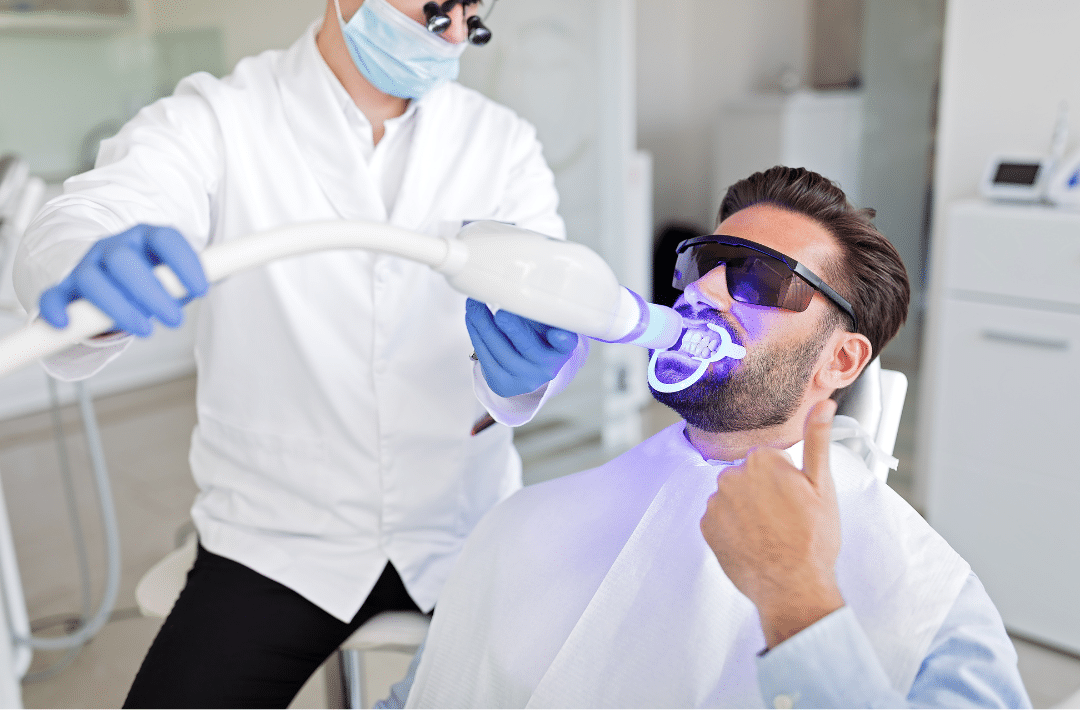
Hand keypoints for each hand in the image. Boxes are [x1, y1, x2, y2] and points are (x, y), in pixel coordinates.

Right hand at [39, 224, 207, 337]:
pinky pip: (55, 295)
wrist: (111, 275)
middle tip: (176, 321)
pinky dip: (57, 309)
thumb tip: (229, 270)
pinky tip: (68, 324)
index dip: (185, 262)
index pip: (166, 239)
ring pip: (92, 279)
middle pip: (126, 261)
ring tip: (145, 330)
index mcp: (147, 238)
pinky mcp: (66, 289)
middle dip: (152, 292)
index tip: (203, 289)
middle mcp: (115, 247)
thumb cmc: (153, 276)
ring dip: (118, 306)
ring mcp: (88, 266)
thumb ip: (202, 273)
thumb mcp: (178, 273)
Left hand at [465, 297, 577, 397]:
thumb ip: (538, 307)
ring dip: (484, 325)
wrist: (527, 367)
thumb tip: (514, 279)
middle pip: (529, 348)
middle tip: (502, 312)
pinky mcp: (502, 383)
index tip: (557, 332)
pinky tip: (472, 317)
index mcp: (562, 349)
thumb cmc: (538, 336)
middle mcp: (547, 366)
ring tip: (475, 305)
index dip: (562, 339)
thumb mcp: (546, 322)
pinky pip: (486, 358)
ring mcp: (525, 378)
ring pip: (501, 352)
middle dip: (513, 329)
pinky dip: (476, 335)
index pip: (566, 343)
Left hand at [700, 399, 843, 648]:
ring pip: (733, 497)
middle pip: (748, 476)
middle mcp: (731, 476)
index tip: (796, 501)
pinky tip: (752, 543)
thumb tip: (823, 404)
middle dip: (764, 492)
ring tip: (770, 534)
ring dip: (747, 510)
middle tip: (785, 519)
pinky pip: (719, 519)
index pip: (770, 460)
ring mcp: (715, 503)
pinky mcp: (706, 528)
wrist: (792, 587)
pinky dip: (732, 528)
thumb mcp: (822, 486)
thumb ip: (818, 440)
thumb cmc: (813, 538)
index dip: (786, 480)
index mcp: (760, 460)